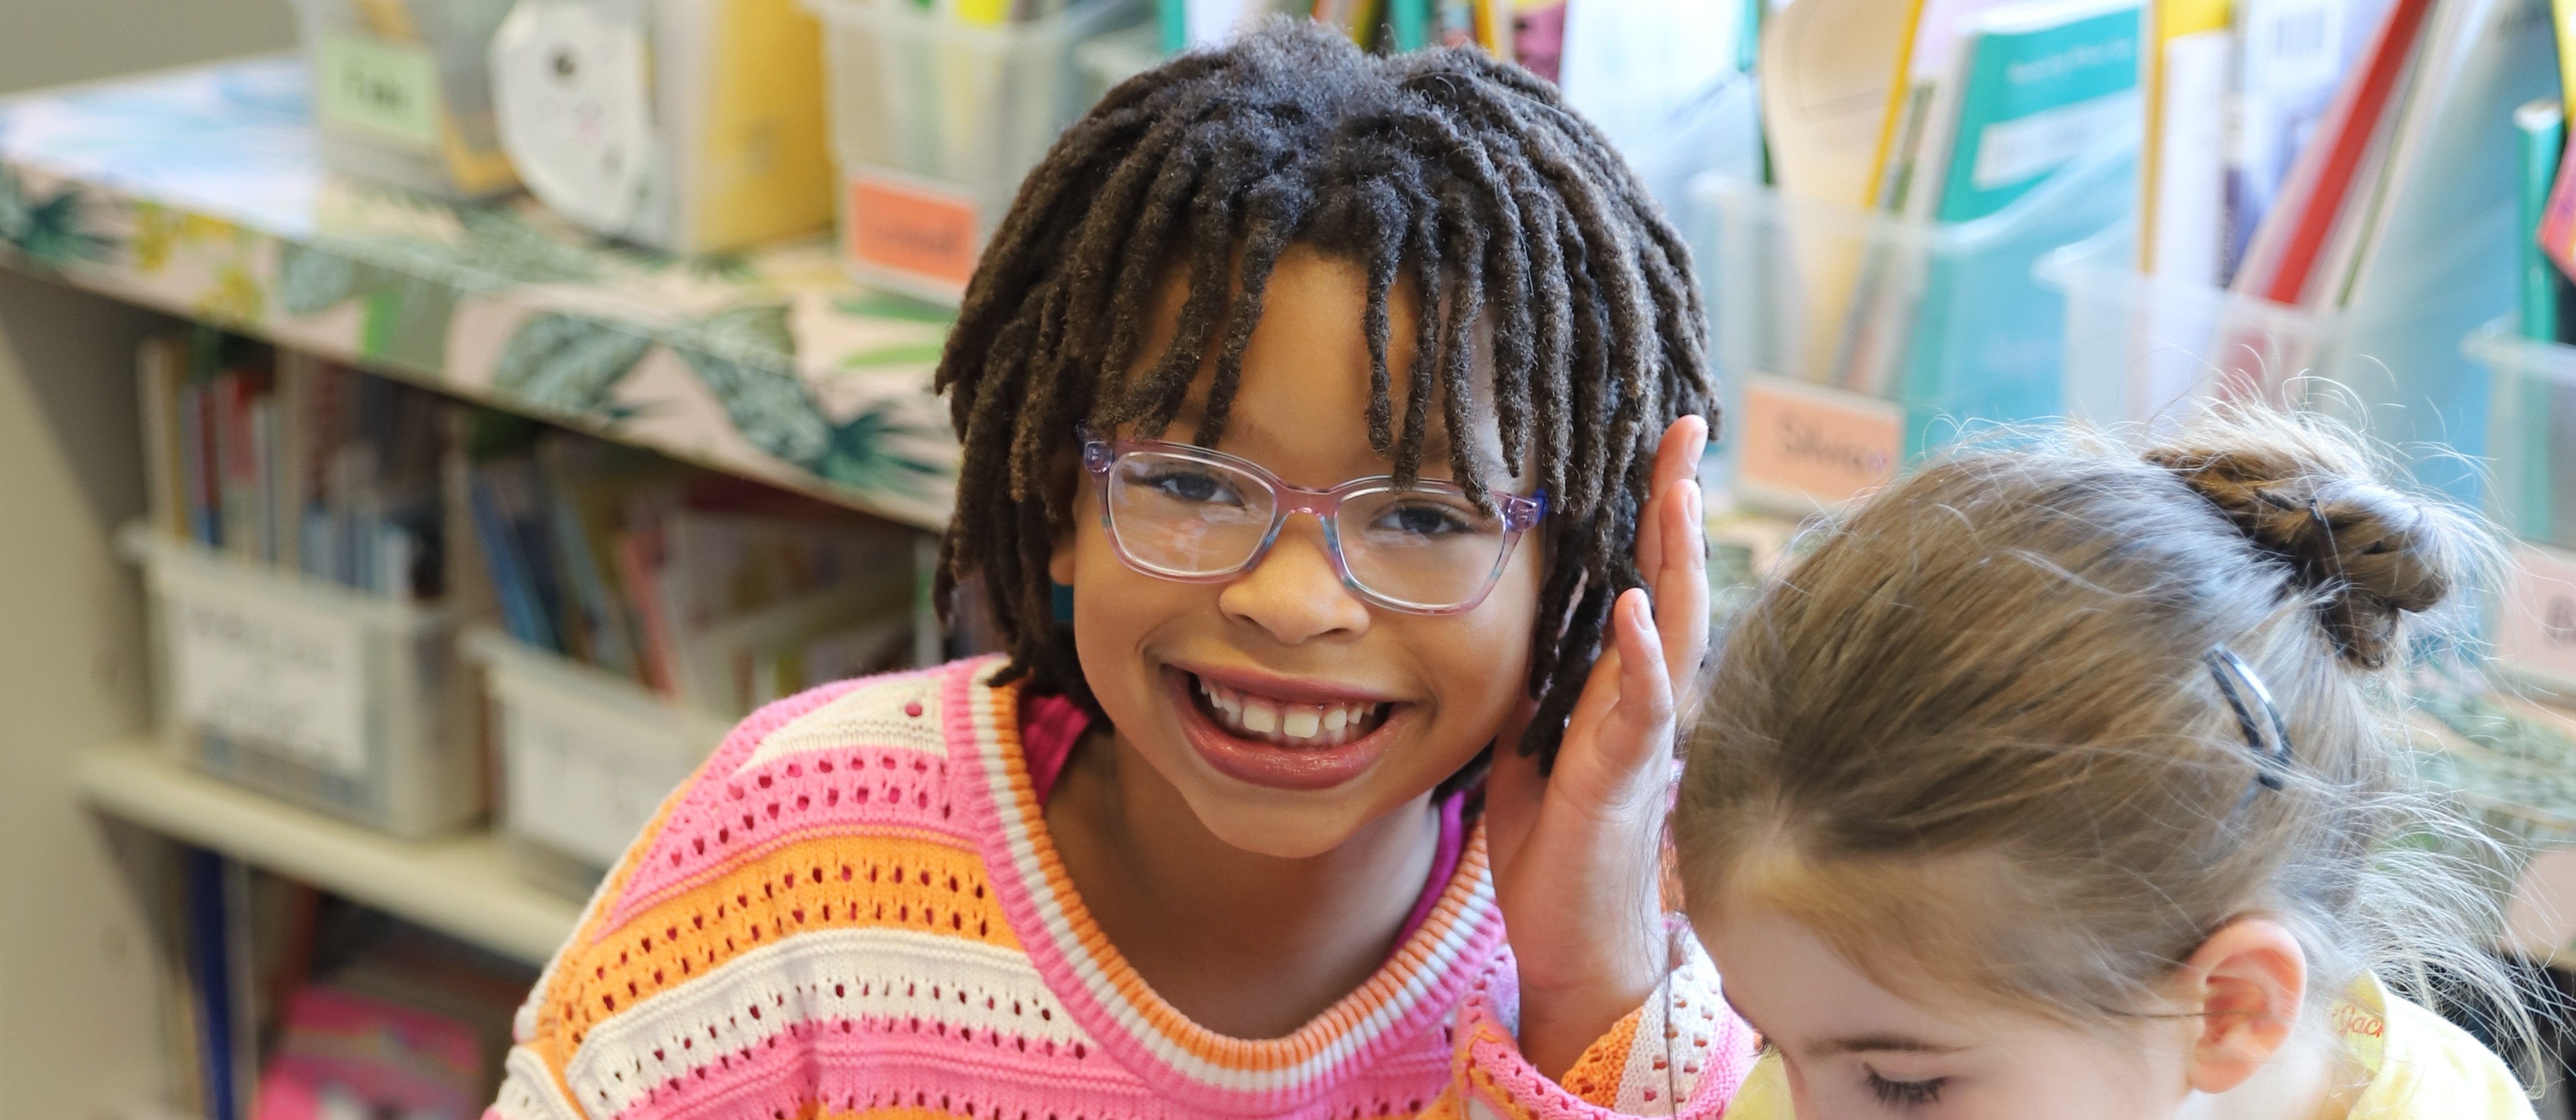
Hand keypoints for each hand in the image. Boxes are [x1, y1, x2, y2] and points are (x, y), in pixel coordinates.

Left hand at [1487, 415, 1709, 1079]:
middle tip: (1686, 426)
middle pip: (1669, 581)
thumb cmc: (1554, 850)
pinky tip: (1632, 608)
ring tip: (1678, 491)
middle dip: (1677, 503)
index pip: (1638, 576)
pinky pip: (1642, 710)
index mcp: (1616, 685)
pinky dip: (1641, 656)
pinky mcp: (1622, 780)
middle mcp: (1642, 699)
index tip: (1658, 440)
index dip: (1648, 510)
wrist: (1572, 944)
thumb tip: (1504, 626)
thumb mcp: (1524, 746)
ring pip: (1671, 630)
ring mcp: (1640, 737)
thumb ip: (1528, 685)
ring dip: (1675, 559)